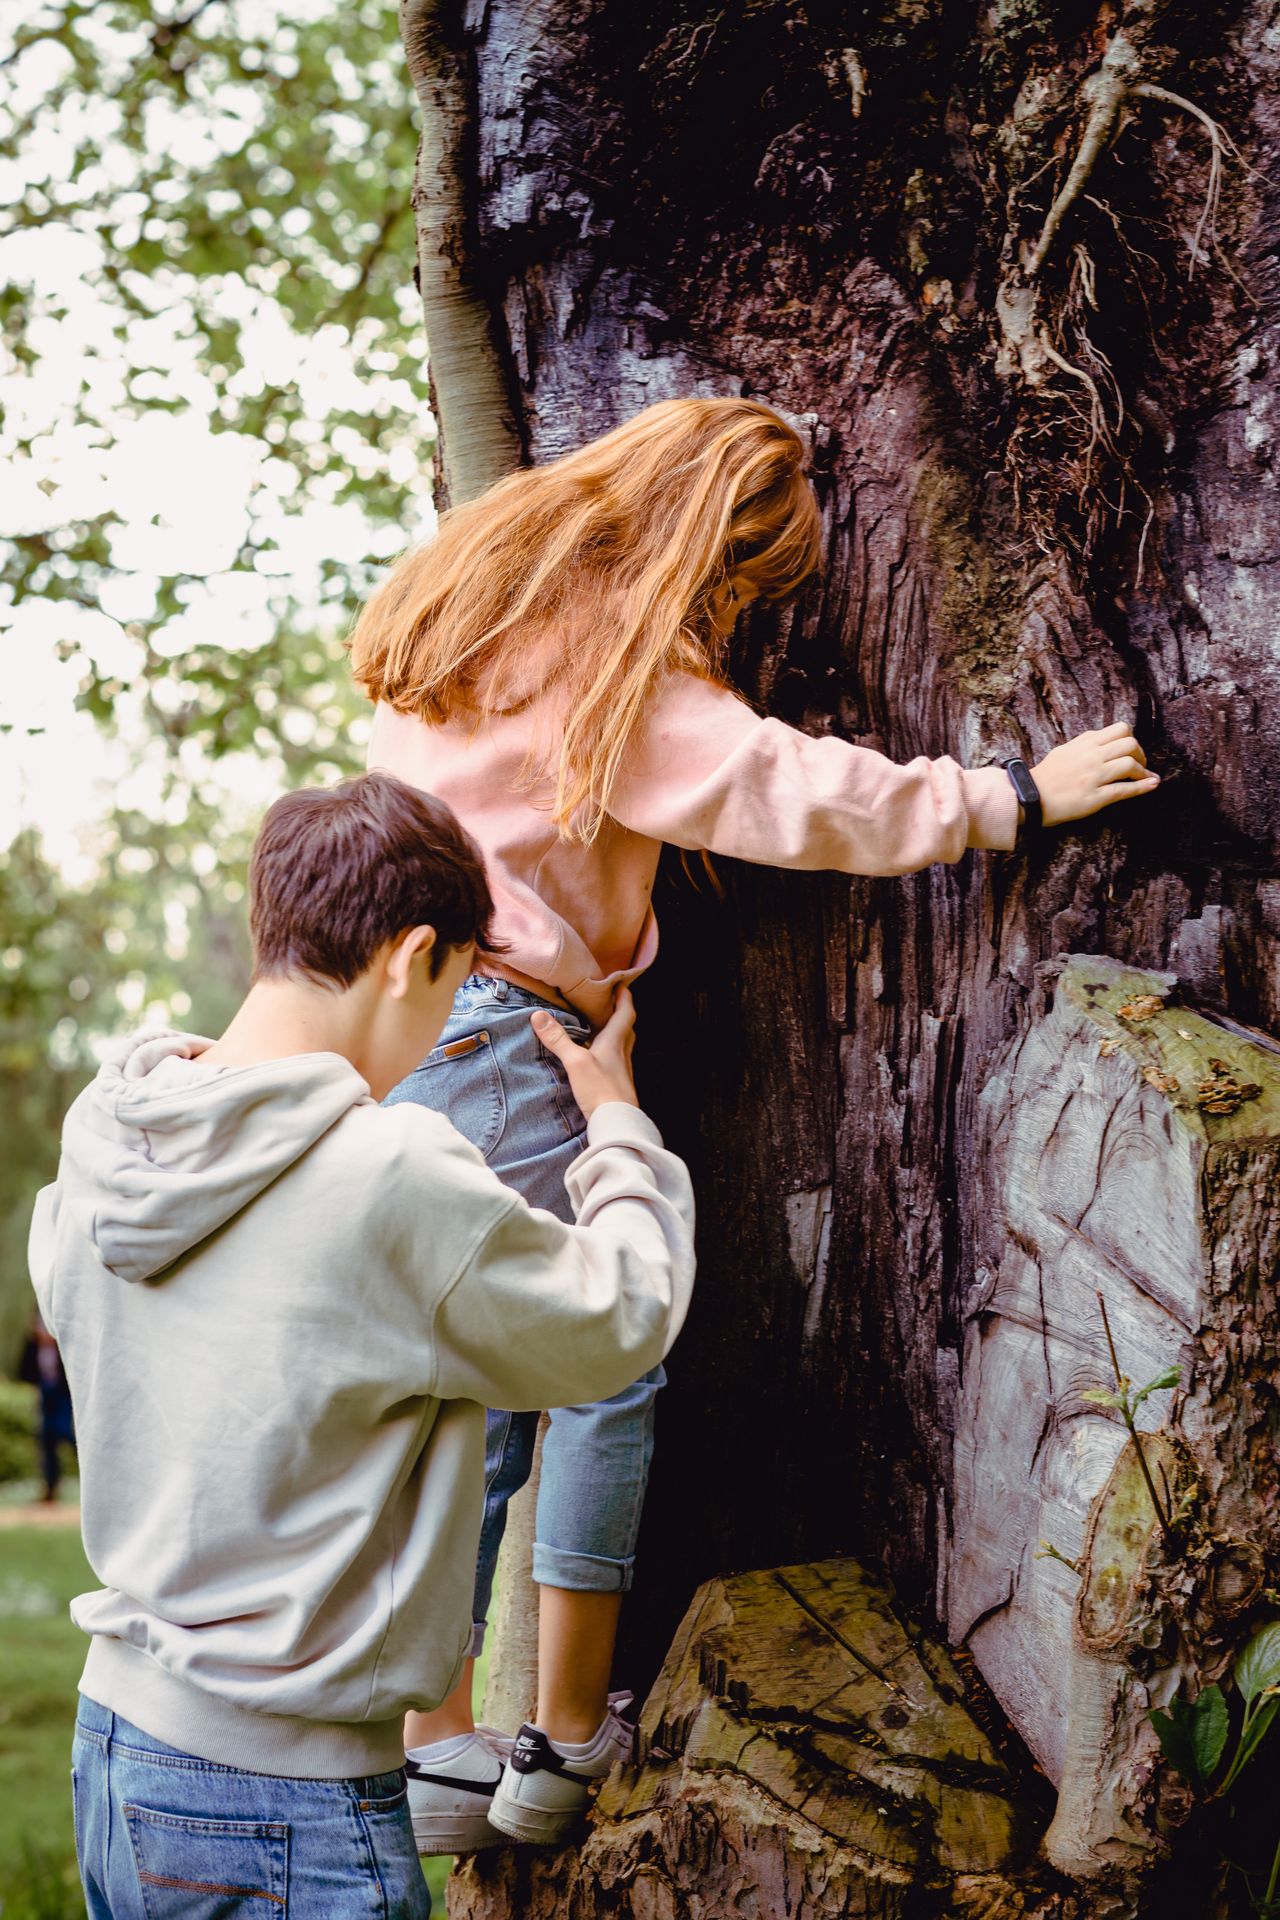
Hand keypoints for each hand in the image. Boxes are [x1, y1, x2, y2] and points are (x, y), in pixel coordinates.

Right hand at [531, 987, 638, 1117]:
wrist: (617, 1123)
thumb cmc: (601, 1089)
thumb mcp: (575, 1061)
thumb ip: (558, 1039)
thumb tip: (538, 1016)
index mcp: (615, 1042)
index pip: (626, 1013)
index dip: (624, 997)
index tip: (620, 984)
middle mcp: (622, 1054)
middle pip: (626, 1028)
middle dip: (620, 1014)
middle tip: (611, 1004)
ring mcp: (622, 1071)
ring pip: (622, 1045)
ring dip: (615, 1033)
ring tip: (602, 1028)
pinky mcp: (617, 1085)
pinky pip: (615, 1062)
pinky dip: (609, 1053)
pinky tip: (597, 1059)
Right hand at [1032, 724, 1160, 826]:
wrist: (1029, 797)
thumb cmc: (1046, 776)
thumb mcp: (1064, 751)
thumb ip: (1084, 744)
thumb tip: (1103, 739)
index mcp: (1085, 743)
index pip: (1120, 729)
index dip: (1132, 739)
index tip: (1130, 751)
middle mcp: (1091, 757)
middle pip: (1130, 744)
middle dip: (1141, 754)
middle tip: (1139, 765)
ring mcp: (1094, 777)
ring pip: (1130, 764)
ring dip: (1143, 771)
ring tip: (1144, 777)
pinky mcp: (1095, 797)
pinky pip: (1124, 790)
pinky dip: (1143, 787)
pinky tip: (1152, 784)